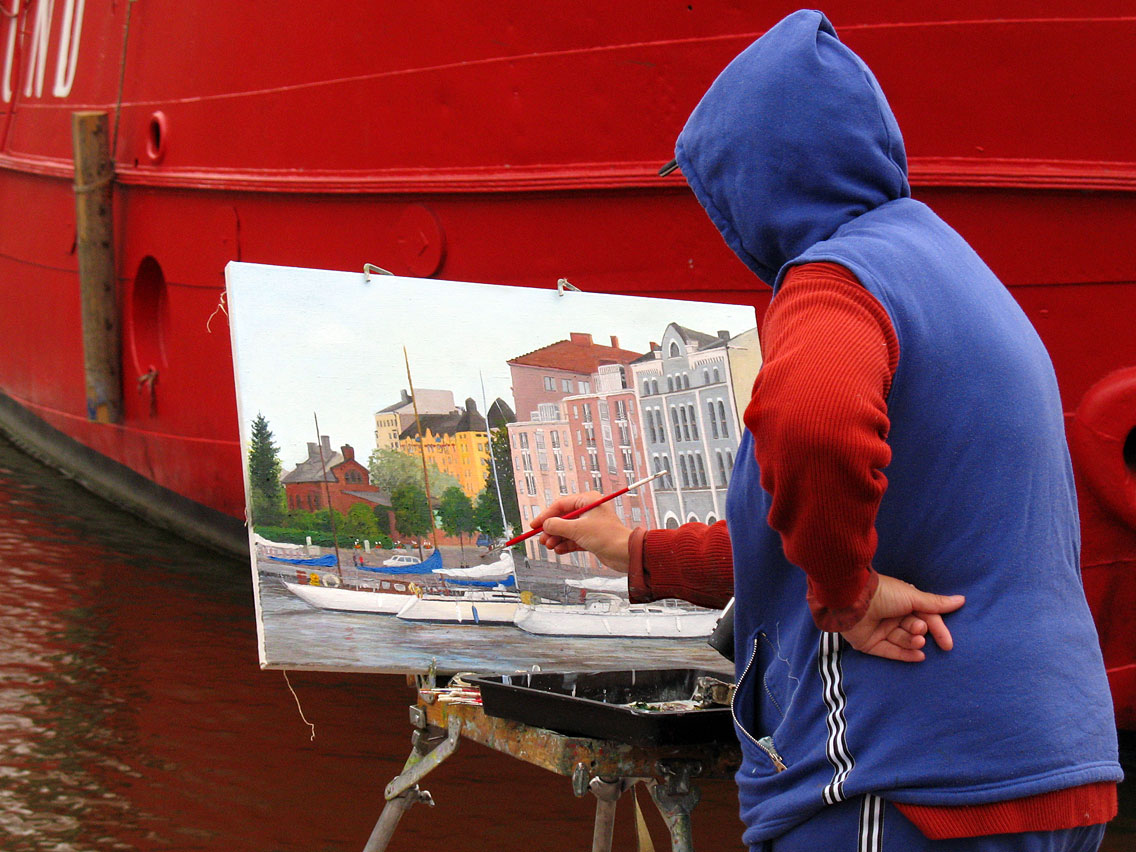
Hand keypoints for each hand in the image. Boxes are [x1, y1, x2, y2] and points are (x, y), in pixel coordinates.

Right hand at [531, 492, 633, 572]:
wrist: (625, 554)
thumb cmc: (607, 537)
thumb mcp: (577, 529)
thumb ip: (558, 526)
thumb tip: (545, 525)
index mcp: (588, 501)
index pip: (561, 505)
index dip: (546, 515)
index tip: (534, 525)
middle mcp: (589, 510)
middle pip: (563, 518)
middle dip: (551, 529)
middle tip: (542, 539)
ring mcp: (590, 524)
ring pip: (567, 530)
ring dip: (557, 538)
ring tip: (549, 546)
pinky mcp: (592, 537)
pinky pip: (574, 539)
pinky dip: (565, 544)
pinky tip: (558, 550)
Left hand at [840, 573, 964, 661]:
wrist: (853, 600)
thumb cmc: (884, 594)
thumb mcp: (913, 597)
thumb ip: (935, 604)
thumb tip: (961, 600)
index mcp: (901, 602)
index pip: (925, 617)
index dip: (937, 629)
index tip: (947, 643)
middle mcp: (891, 615)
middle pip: (914, 630)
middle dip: (920, 632)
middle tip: (919, 631)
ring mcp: (880, 630)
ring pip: (903, 641)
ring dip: (913, 642)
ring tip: (917, 640)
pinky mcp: (869, 643)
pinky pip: (890, 651)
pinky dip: (904, 654)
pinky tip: (918, 655)